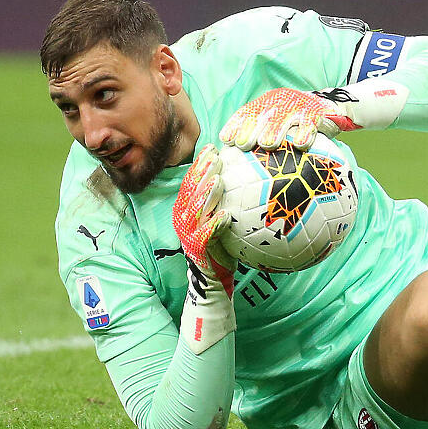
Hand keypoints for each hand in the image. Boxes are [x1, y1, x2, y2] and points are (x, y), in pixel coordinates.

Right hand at [173, 144, 235, 295]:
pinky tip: (225, 217)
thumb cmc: (220, 245)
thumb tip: (244, 175)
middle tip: (215, 156)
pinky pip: (205, 236)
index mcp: (186, 209)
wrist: (214, 280)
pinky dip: (213, 226)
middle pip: (191, 191)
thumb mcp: (220, 218)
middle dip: (201, 172)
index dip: (199, 164)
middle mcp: (183, 220)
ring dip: (206, 195)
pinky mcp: (197, 251)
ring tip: (218, 180)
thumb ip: (224, 200)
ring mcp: (188, 235)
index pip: (191, 182)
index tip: (212, 148)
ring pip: (195, 211)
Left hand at [219, 88, 359, 151]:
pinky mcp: (315, 113)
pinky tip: (300, 144)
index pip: (246, 113)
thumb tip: (238, 156)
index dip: (236, 125)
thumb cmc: (295, 122)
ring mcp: (297, 106)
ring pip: (284, 119)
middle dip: (251, 130)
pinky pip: (309, 123)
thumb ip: (258, 134)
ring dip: (275, 131)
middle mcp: (279, 102)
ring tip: (267, 145)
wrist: (329, 106)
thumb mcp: (275, 122)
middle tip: (243, 145)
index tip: (226, 140)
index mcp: (266, 104)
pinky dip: (305, 133)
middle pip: (262, 116)